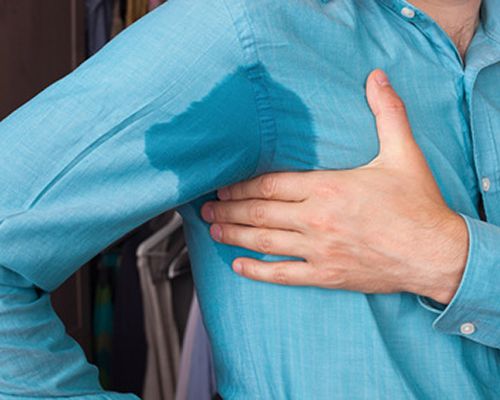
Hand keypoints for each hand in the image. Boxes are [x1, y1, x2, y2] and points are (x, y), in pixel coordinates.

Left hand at [201, 70, 468, 304]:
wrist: (436, 254)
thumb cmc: (417, 204)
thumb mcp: (403, 153)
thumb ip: (386, 113)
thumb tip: (376, 77)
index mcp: (328, 187)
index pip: (271, 184)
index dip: (242, 185)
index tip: (223, 184)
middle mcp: (316, 218)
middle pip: (259, 212)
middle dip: (229, 209)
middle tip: (206, 207)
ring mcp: (318, 249)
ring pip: (265, 241)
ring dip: (234, 235)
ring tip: (212, 229)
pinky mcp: (325, 274)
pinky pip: (283, 274)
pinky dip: (258, 271)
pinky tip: (239, 266)